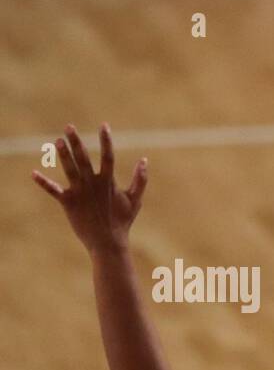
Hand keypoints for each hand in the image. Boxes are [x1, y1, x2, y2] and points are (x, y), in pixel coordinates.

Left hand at [32, 123, 147, 253]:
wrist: (108, 243)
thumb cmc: (122, 222)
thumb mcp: (135, 200)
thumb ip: (140, 180)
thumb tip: (144, 161)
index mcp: (108, 182)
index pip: (108, 156)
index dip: (106, 140)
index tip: (103, 126)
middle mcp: (93, 184)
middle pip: (83, 158)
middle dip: (76, 141)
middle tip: (69, 126)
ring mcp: (80, 192)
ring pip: (69, 169)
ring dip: (63, 154)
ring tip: (58, 141)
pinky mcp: (68, 202)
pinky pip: (53, 190)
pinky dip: (43, 182)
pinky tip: (33, 174)